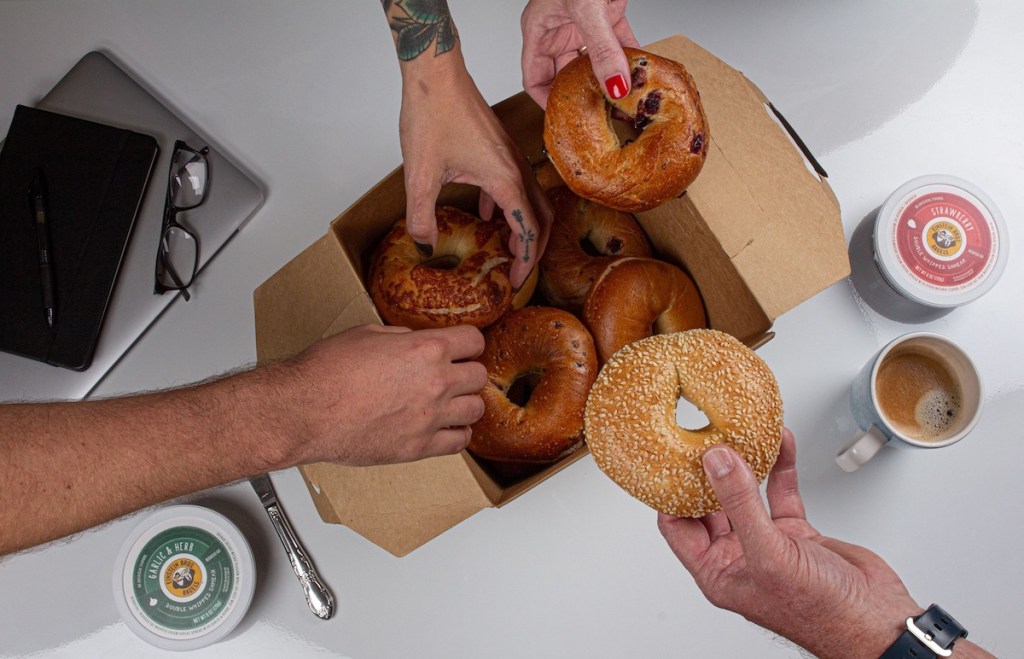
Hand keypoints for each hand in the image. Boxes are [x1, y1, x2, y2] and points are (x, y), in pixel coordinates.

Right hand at [276, 324, 486, 465]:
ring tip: (451, 403)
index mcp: (426, 349)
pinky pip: (459, 443)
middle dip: (468, 372)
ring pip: (476, 410)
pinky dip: (456, 434)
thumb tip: (414, 341)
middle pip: (480, 376)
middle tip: (454, 375)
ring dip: (466, 404)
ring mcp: (431, 418)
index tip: (463, 348)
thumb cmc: (327, 371)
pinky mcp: (419, 448)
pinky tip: (445, 428)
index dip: (468, 343)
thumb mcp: (367, 334)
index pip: (474, 341)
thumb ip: (402, 338)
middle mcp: (436, 382)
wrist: (305, 410)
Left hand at [398, 52, 550, 288]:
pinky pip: (515, 184)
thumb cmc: (432, 114)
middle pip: (541, 219)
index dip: (525, 262)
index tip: (514, 283)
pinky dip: (509, 205)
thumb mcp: (419, 176)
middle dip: (534, 250)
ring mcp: (511, 156)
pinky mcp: (501, 148)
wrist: (436, 73)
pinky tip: (488, 214)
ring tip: (508, 250)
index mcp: (505, 179)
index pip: (528, 231)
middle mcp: (516, 168)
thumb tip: (425, 246)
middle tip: (517, 274)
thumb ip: (422, 218)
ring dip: (525, 228)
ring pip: (532, 201)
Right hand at [521, 0, 639, 107]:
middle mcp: (560, 31)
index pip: (535, 79)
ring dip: (611, 79)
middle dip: (584, 95)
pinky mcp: (609, 14)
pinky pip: (620, 42)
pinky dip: (631, 57)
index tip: (565, 119)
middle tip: (602, 114)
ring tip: (625, 99)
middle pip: (568, 75)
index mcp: (539, 30)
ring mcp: (585, 24)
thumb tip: (614, 84)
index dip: (547, 102)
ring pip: (596, 63)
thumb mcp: (584, 7)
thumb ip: (601, 47)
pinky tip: (641, 72)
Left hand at [658, 429, 919, 657]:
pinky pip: (779, 492)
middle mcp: (738, 556)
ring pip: (746, 493)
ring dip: (745, 464)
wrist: (876, 621)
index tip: (673, 458)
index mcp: (717, 572)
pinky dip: (780, 467)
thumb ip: (741, 505)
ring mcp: (767, 542)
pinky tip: (780, 443)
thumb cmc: (822, 612)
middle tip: (704, 437)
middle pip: (708, 504)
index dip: (673, 492)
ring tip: (739, 434)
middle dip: (706, 472)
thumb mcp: (770, 554)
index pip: (678, 525)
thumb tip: (717, 463)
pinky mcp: (795, 532)